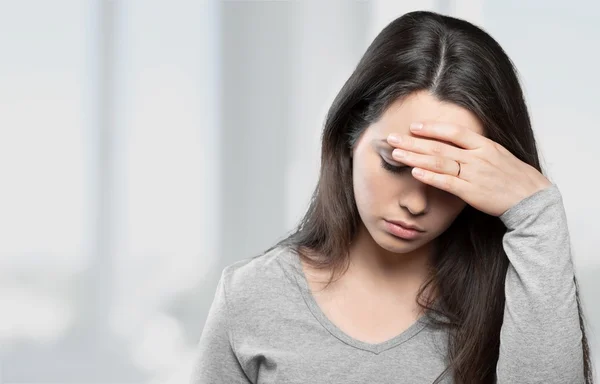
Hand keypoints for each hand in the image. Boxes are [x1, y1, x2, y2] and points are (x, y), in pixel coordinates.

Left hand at [386, 122, 552, 216]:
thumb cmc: (514, 177)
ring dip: (415, 157)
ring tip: (396, 154)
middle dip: (413, 142)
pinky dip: (430, 176)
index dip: (432, 128)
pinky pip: (447, 182)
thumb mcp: (498, 155)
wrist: (532, 200)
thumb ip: (476, 149)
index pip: (454, 132)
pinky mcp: (472, 192)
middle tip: (392, 138)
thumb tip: (455, 143)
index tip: (413, 126)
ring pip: (439, 162)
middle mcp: (478, 157)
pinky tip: (415, 172)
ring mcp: (474, 174)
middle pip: (439, 146)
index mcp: (485, 145)